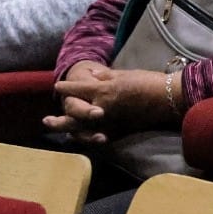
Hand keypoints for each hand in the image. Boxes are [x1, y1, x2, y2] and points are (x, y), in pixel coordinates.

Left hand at [45, 63, 175, 143]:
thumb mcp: (124, 74)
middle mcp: (102, 109)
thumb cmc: (147, 82)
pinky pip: (97, 138)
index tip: (57, 87)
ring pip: (82, 130)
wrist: (167, 98)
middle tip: (45, 121)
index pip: (78, 89)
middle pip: (74, 116)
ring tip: (60, 133)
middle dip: (59, 119)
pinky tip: (80, 138)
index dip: (66, 88)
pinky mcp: (119, 132)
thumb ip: (105, 76)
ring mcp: (109, 123)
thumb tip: (91, 75)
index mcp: (103, 91)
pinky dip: (87, 138)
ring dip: (69, 131)